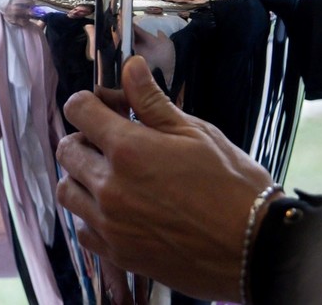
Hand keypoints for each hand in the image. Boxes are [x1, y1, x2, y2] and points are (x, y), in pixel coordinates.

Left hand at [55, 55, 275, 301]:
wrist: (255, 248)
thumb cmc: (233, 186)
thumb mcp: (196, 132)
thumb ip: (153, 101)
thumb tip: (130, 67)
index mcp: (129, 149)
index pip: (79, 110)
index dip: (89, 102)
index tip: (105, 107)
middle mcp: (110, 186)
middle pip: (67, 149)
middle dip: (85, 137)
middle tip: (113, 141)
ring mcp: (110, 223)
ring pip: (66, 190)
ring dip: (81, 176)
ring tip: (111, 176)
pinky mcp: (117, 253)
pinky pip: (81, 228)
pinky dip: (89, 214)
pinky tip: (116, 209)